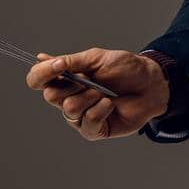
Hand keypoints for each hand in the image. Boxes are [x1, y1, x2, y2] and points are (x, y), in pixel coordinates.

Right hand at [25, 48, 170, 138]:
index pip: (37, 80)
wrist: (150, 83)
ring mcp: (80, 116)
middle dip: (71, 85)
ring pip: (68, 109)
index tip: (58, 65)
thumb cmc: (125, 68)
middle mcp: (68, 98)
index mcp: (65, 79)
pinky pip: (87, 123)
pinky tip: (110, 104)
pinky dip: (99, 110)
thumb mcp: (96, 58)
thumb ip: (70, 61)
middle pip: (50, 96)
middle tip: (91, 80)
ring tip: (104, 92)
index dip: (41, 74)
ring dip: (88, 97)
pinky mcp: (94, 130)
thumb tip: (42, 58)